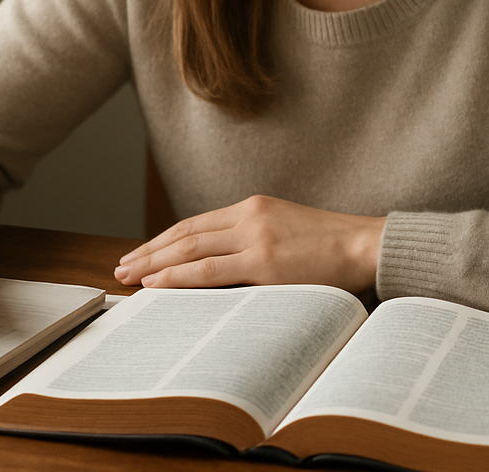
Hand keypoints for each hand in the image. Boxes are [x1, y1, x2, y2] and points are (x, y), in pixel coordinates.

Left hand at [113, 195, 384, 294]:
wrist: (367, 245)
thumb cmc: (332, 246)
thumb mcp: (286, 230)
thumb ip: (254, 240)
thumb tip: (220, 264)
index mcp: (253, 207)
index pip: (195, 224)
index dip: (163, 240)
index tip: (140, 254)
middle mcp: (249, 217)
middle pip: (184, 234)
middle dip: (148, 252)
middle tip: (121, 268)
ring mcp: (255, 238)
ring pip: (189, 250)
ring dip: (153, 264)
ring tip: (129, 277)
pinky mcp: (265, 262)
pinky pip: (209, 270)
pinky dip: (177, 276)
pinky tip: (156, 282)